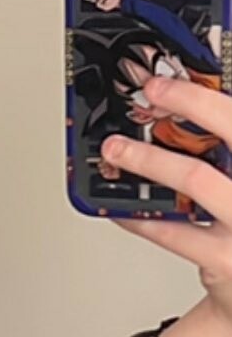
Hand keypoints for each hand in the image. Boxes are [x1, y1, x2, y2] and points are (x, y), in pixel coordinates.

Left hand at [104, 76, 231, 318]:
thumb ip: (222, 153)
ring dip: (149, 158)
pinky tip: (120, 207)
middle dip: (192, 102)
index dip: (210, 94)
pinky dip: (140, 216)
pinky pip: (172, 231)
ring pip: (197, 178)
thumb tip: (182, 110)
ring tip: (116, 149)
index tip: (180, 76)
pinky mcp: (225, 260)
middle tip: (152, 91)